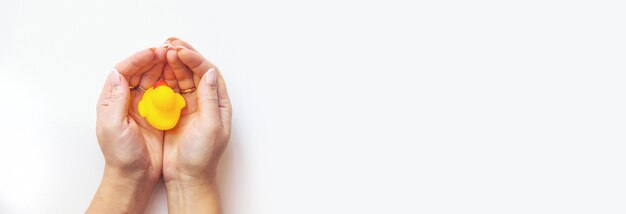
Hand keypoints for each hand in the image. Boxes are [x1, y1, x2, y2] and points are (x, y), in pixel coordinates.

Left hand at [88, 46, 167, 212]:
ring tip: (176, 59)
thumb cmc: (121, 156)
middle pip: (141, 72)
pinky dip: (173, 84)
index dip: (138, 60)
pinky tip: (181, 78)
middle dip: (154, 60)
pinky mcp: (159, 115)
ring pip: (155, 80)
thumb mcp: (114, 127)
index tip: (152, 53)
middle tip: (168, 51)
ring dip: (165, 69)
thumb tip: (117, 73)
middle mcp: (128, 101)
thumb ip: (115, 100)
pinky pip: (166, 94)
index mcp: (113, 101)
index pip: (124, 72)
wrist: (136, 177)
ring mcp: (145, 107)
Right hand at [161, 38, 231, 212]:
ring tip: (160, 51)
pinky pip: (168, 89)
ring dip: (172, 63)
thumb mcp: (211, 126)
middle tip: (168, 44)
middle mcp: (205, 102)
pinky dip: (162, 77)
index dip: (196, 59)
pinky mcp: (174, 112)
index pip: (208, 73)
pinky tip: (154, 69)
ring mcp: (189, 106)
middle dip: (183, 55)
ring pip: (181, 77)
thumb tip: (209, 72)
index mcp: (217, 104)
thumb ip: (210, 98)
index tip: (181, 52)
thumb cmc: (202, 157)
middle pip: (194, 71)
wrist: (187, 177)